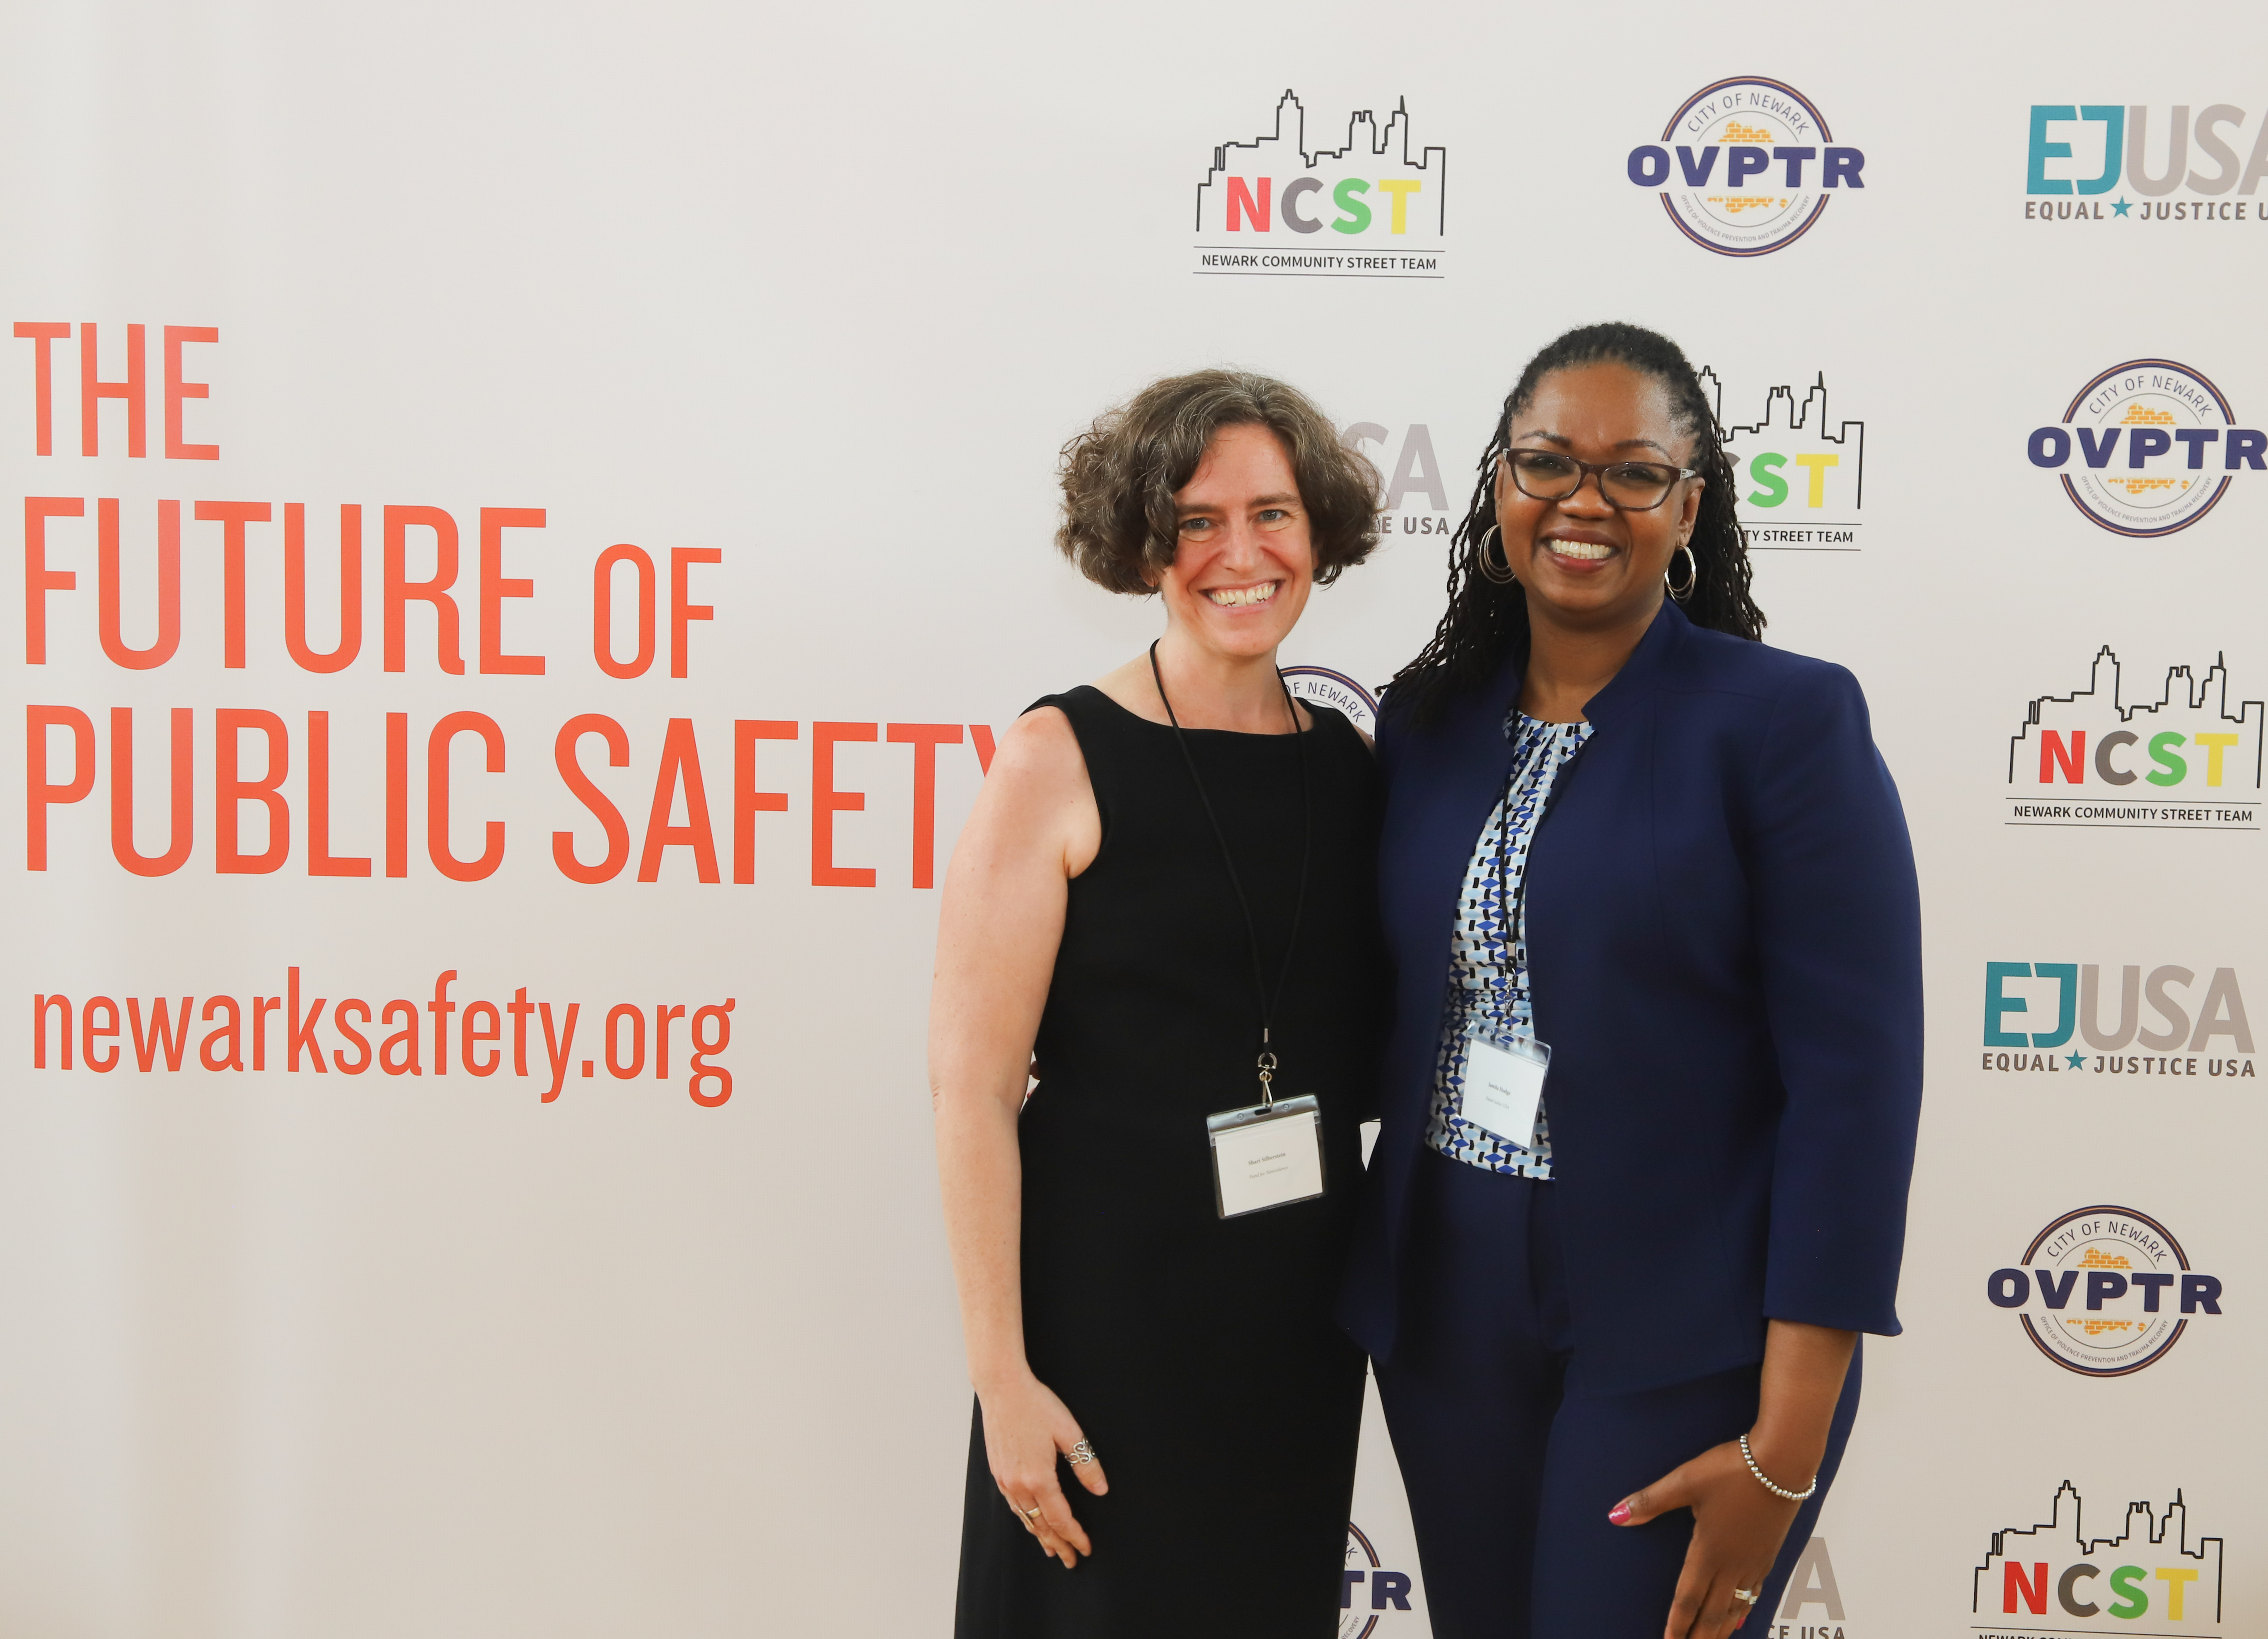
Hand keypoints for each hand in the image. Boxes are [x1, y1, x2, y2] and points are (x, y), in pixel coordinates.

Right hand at [978, 1370, 1109, 1568]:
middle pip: (1041, 1525)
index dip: (1075, 1535)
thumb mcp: (1068, 1431)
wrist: (1001, 1388)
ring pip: (1025, 1518)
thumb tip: (1100, 1489)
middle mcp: (1018, 1484)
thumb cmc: (1035, 1405)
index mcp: (1038, 1477)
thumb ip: (1085, 1463)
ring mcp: (1005, 1480)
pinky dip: (1025, 1519)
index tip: (1085, 1548)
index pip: (1061, 1518)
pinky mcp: (997, 1472)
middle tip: (1071, 1559)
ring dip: (1040, 1535)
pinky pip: (1013, 1506)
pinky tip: (1031, 1521)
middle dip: (1058, 1544)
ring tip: (1052, 1548)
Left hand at [1610, 1438, 1802, 1637]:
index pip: (1688, 1597)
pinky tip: (1741, 1615)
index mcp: (1708, 1551)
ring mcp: (1754, 1561)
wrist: (1782, 1463)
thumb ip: (1651, 1501)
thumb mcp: (1685, 1482)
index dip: (1677, 1623)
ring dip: (1721, 1628)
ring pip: (1735, 1606)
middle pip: (1713, 1611)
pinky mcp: (1769, 1553)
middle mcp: (1733, 1563)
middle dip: (1700, 1635)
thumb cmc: (1732, 1471)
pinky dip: (1744, 1609)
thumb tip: (1617, 1515)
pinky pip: (1755, 1592)